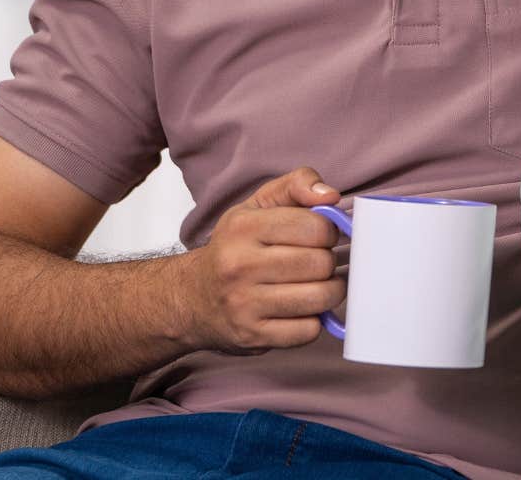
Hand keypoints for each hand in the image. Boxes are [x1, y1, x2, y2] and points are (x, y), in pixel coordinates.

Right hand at [178, 166, 346, 354]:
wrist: (190, 298)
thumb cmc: (234, 248)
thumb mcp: (258, 205)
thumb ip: (297, 185)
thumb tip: (330, 196)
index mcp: (243, 227)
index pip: (317, 227)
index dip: (329, 231)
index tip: (320, 237)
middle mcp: (239, 266)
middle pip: (321, 263)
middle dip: (328, 263)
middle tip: (317, 263)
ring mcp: (244, 305)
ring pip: (321, 297)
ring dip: (329, 292)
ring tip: (317, 285)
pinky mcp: (252, 336)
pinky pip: (309, 330)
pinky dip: (314, 321)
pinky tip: (300, 310)